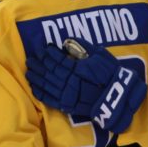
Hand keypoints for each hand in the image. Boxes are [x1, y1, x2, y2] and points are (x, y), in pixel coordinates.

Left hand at [26, 38, 147, 133]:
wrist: (118, 99)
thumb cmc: (111, 75)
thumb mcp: (101, 55)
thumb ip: (84, 47)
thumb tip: (68, 41)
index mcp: (77, 68)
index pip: (58, 60)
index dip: (48, 54)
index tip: (41, 48)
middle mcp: (69, 81)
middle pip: (49, 71)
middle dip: (39, 64)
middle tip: (30, 58)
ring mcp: (67, 94)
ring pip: (46, 84)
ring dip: (36, 77)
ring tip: (29, 71)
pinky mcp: (67, 106)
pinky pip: (50, 99)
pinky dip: (40, 93)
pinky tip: (34, 88)